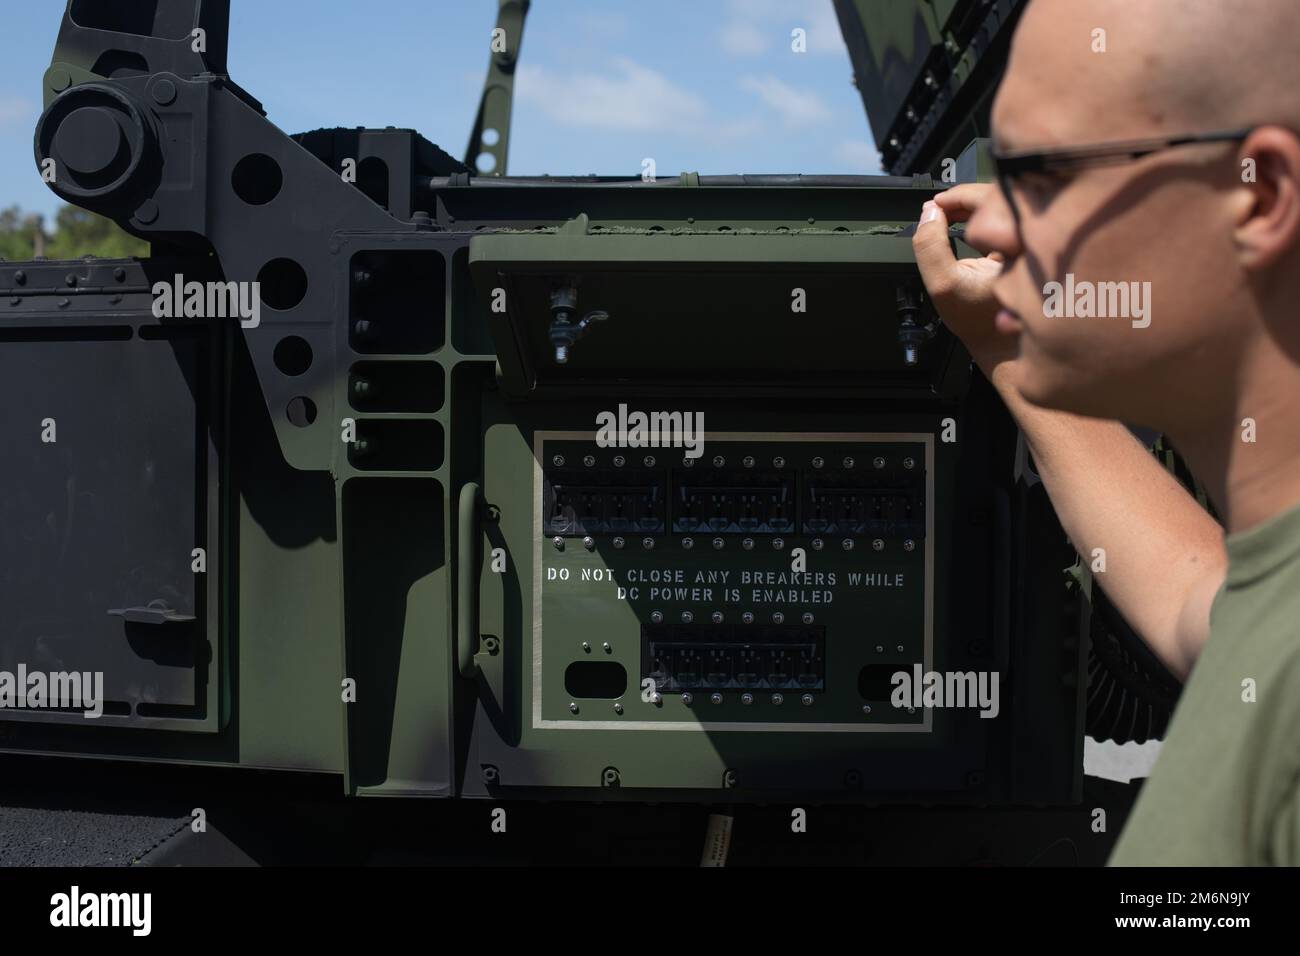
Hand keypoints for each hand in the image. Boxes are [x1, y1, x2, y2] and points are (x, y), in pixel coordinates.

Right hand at [912, 184, 1016, 377]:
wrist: (998, 341)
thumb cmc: (974, 318)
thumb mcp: (942, 284)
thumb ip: (930, 246)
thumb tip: (929, 212)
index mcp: (1019, 243)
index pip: (992, 199)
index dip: (959, 196)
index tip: (936, 205)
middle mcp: (1031, 238)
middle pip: (998, 198)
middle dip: (963, 200)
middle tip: (938, 209)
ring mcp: (1030, 241)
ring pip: (1000, 207)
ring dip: (971, 208)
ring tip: (947, 215)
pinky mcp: (1025, 245)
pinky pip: (1003, 219)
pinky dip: (981, 219)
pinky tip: (964, 225)